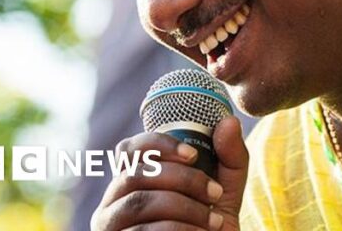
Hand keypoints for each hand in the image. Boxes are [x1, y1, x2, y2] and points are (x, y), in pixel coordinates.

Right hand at [91, 117, 249, 229]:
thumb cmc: (211, 222)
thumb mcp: (227, 188)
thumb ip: (230, 156)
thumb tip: (228, 122)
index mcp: (134, 178)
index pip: (129, 149)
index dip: (158, 145)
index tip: (193, 154)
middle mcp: (114, 200)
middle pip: (136, 175)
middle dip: (183, 180)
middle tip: (216, 193)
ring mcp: (110, 225)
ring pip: (140, 203)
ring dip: (186, 208)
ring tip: (214, 220)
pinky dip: (179, 230)